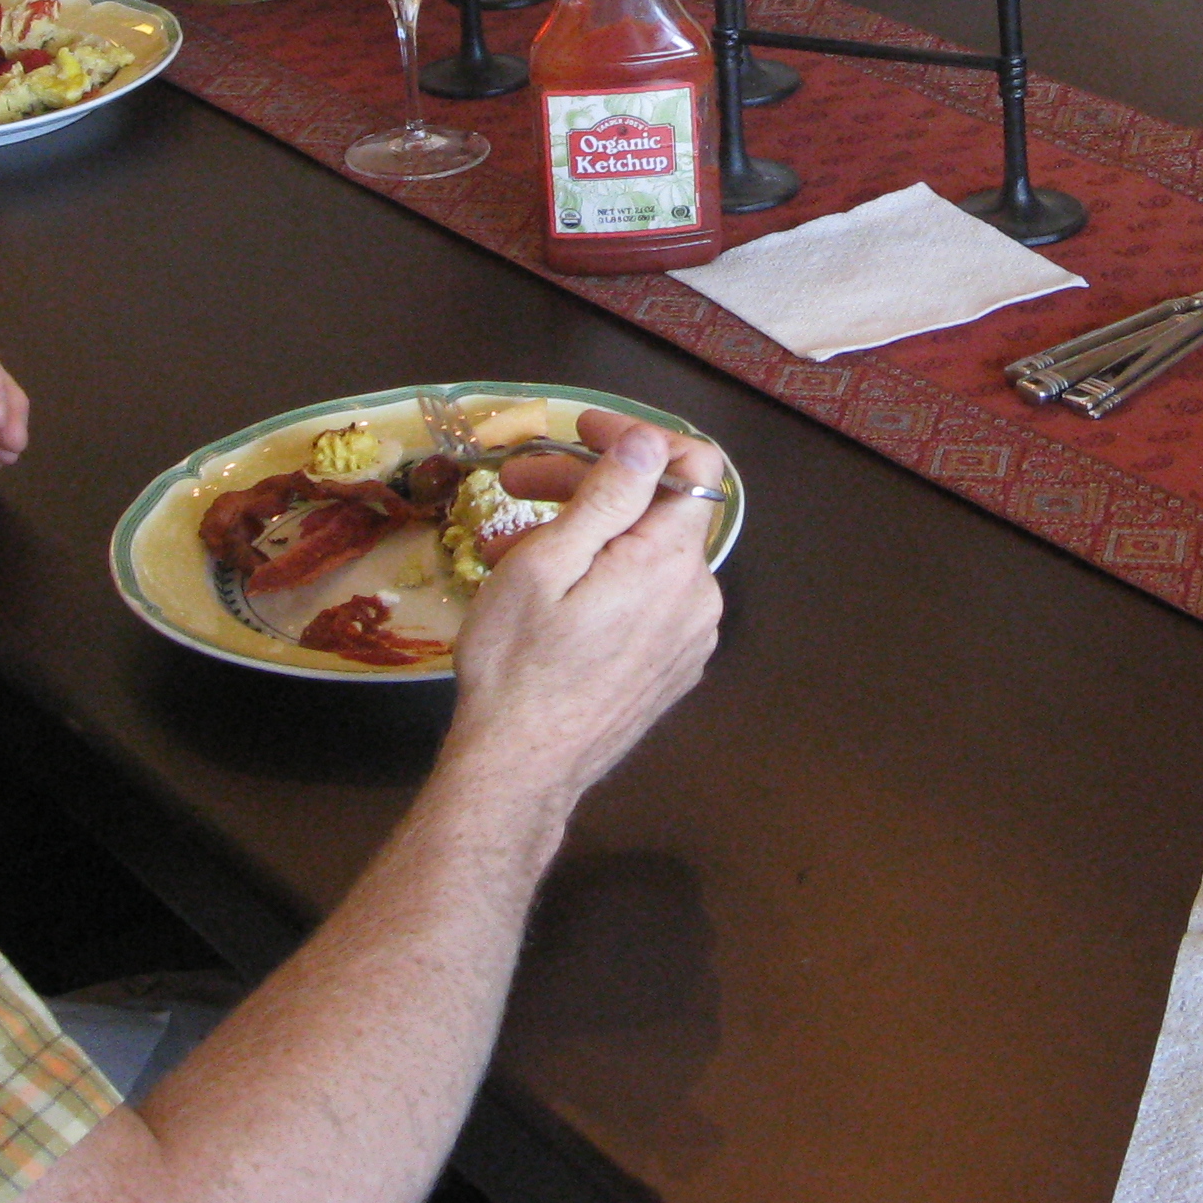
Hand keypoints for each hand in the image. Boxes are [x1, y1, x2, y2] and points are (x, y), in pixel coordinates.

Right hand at [450, 422, 721, 801]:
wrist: (520, 771)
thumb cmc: (519, 664)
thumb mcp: (547, 564)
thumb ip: (608, 496)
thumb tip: (649, 442)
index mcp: (671, 563)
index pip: (691, 465)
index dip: (637, 436)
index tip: (580, 431)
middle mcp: (698, 596)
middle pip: (656, 511)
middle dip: (587, 485)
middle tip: (515, 483)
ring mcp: (688, 637)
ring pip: (643, 556)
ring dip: (582, 536)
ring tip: (505, 548)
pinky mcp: (670, 667)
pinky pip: (644, 600)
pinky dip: (600, 580)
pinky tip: (542, 594)